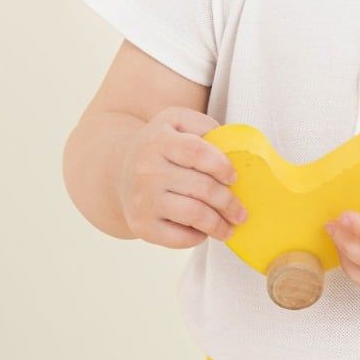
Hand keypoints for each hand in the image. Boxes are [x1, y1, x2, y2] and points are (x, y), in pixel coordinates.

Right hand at [115, 107, 248, 248]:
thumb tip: (233, 149)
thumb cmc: (160, 148)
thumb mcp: (176, 122)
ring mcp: (142, 199)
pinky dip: (197, 237)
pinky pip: (179, 237)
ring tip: (229, 228)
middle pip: (201, 188)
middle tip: (240, 212)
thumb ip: (204, 126)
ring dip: (219, 224)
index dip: (221, 166)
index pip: (196, 152)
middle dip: (228, 202)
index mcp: (158, 140)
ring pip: (193, 214)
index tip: (233, 178)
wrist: (119, 172)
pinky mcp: (141, 225)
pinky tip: (202, 232)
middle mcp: (146, 169)